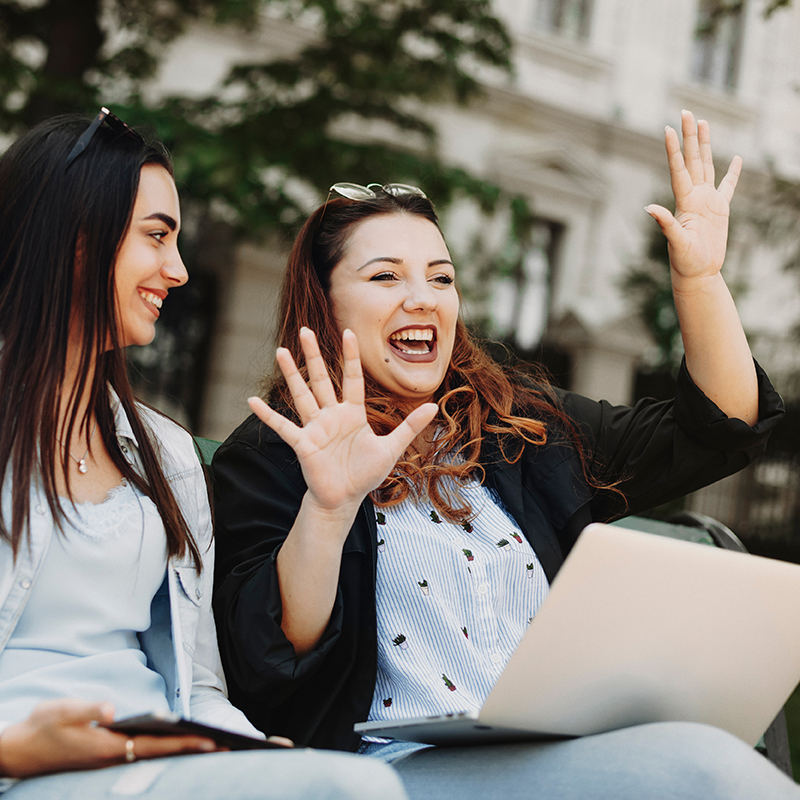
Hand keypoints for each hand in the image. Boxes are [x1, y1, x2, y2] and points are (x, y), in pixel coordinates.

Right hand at [0, 700, 218, 777]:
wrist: (18, 750)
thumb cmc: (41, 727)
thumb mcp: (60, 711)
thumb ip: (87, 709)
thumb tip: (112, 709)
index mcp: (107, 748)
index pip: (155, 746)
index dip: (183, 743)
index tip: (209, 742)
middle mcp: (114, 758)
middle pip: (161, 755)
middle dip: (192, 750)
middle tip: (226, 747)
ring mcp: (112, 760)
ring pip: (155, 757)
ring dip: (182, 751)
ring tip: (212, 745)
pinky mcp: (108, 758)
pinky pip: (145, 755)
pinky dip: (166, 750)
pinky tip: (179, 745)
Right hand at [249, 327, 436, 517]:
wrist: (344, 500)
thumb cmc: (365, 474)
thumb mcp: (391, 448)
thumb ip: (409, 426)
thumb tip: (434, 406)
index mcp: (352, 413)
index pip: (351, 378)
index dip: (349, 356)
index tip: (348, 333)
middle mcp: (331, 416)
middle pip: (321, 379)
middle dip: (313, 355)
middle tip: (304, 331)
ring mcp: (315, 428)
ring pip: (301, 395)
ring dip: (290, 374)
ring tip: (280, 351)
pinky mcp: (303, 444)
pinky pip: (283, 426)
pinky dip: (268, 415)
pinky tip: (251, 400)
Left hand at [646, 110, 740, 287]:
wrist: (698, 274)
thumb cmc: (685, 262)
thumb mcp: (675, 242)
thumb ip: (665, 224)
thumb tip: (649, 209)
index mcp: (684, 201)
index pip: (678, 169)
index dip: (673, 150)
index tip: (667, 128)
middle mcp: (694, 196)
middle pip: (692, 159)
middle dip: (690, 136)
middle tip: (687, 111)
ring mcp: (707, 201)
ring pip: (707, 165)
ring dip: (705, 145)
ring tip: (703, 123)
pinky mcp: (720, 210)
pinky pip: (728, 186)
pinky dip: (732, 173)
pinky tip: (735, 158)